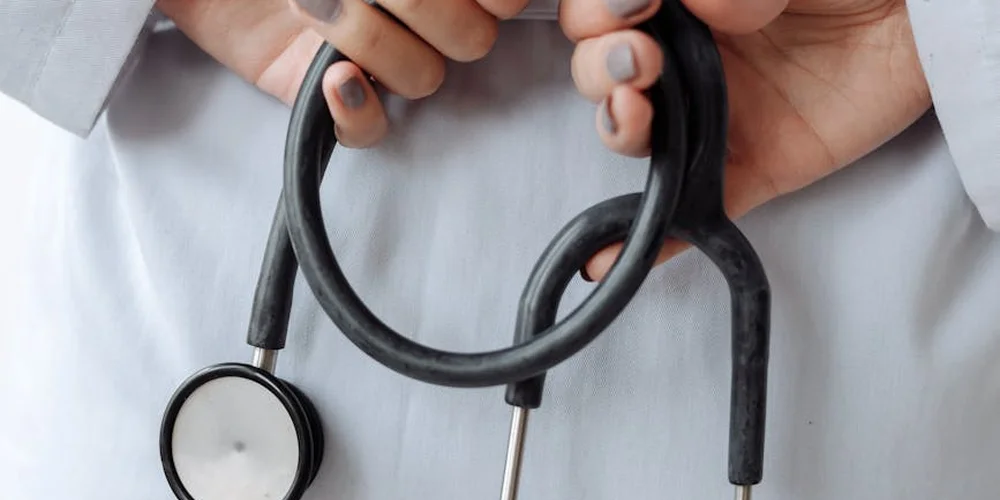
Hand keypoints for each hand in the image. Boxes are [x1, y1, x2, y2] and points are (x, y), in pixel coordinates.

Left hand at [156, 0, 525, 146]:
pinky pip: (370, 132)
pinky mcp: (328, 96)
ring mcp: (373, 56)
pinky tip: (332, 77)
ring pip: (424, 79)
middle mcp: (413, 14)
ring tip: (313, 4)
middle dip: (426, 7)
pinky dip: (357, 110)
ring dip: (374, 39)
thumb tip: (462, 4)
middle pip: (473, 40)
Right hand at [563, 0, 931, 279]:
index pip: (606, 15)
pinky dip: (653, 239)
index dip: (598, 14)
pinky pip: (695, 210)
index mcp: (680, 8)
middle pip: (606, 77)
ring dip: (617, 129)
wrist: (925, 17)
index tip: (634, 7)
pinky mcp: (750, 168)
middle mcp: (685, 64)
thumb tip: (695, 8)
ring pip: (637, 138)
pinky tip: (608, 257)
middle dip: (600, 68)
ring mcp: (713, 119)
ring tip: (633, 113)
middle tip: (638, 60)